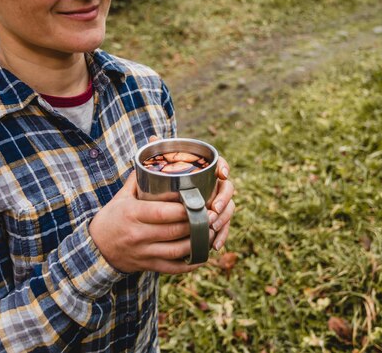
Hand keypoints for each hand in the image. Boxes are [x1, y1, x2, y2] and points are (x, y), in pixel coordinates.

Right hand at [89, 171, 215, 273]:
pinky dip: (190, 263)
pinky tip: (202, 255)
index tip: (199, 202)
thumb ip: (138, 179)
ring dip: (197, 243)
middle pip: (173, 230)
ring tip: (210, 232)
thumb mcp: (121, 197)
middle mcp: (138, 234)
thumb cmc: (112, 217)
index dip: (183, 209)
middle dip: (195, 223)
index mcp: (132, 214)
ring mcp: (144, 252)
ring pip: (177, 250)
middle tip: (211, 215)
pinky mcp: (148, 265)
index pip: (162, 212)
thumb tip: (153, 157)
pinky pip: (173, 267)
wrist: (97, 248)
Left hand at [147, 135, 235, 251]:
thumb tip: (154, 136)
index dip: (223, 167)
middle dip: (224, 200)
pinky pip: (223, 228)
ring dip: (223, 219)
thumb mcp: (162, 170)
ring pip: (228, 210)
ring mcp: (218, 204)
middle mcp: (215, 186)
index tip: (221, 174)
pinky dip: (221, 236)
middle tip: (213, 209)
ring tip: (211, 226)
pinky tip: (214, 245)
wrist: (164, 206)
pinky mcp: (216, 220)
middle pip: (227, 189)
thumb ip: (161, 152)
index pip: (220, 164)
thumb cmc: (165, 183)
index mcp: (205, 171)